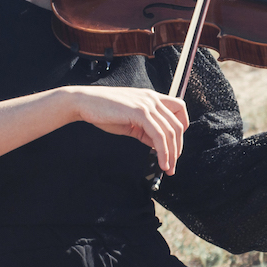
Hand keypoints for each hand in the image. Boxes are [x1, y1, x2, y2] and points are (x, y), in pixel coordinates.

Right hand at [68, 85, 189, 174]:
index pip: (179, 109)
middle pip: (178, 124)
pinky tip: (161, 163)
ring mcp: (147, 104)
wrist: (84, 102)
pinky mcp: (139, 112)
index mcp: (151, 97)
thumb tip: (157, 145)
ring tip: (168, 168)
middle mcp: (152, 98)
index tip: (175, 144)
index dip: (182, 127)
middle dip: (178, 147)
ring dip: (172, 154)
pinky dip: (163, 152)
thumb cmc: (103, 111)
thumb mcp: (129, 121)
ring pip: (170, 132)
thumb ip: (145, 130)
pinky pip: (158, 135)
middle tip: (173, 164)